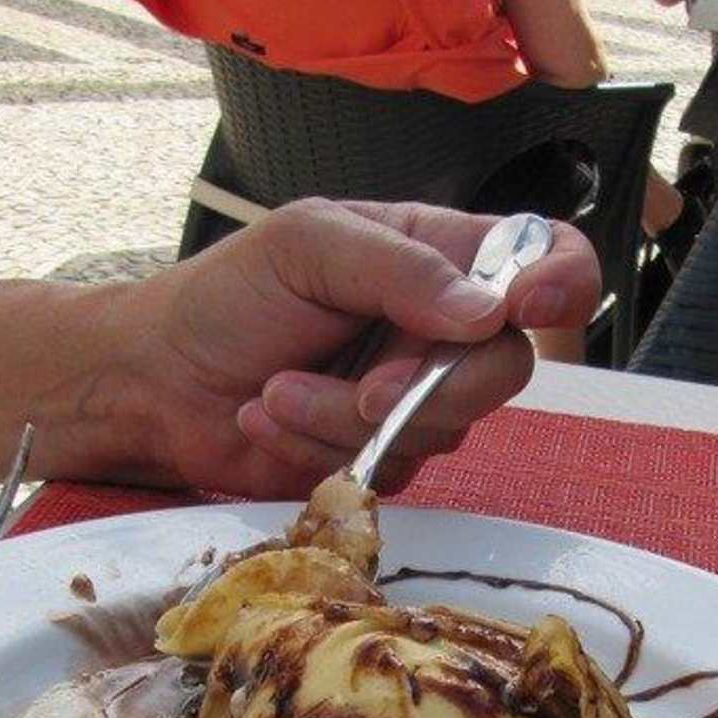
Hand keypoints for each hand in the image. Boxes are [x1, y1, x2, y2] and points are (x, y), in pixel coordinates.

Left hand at [103, 199, 599, 498]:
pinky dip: (322, 449)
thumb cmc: (226, 298)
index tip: (531, 308)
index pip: (544, 256)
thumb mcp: (307, 247)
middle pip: (505, 368)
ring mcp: (415, 398)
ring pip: (444, 430)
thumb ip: (400, 271)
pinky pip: (392, 470)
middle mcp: (440, 327)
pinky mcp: (381, 457)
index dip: (563, 282)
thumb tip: (486, 312)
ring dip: (346, 419)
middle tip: (365, 390)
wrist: (153, 382)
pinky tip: (271, 419)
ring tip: (276, 391)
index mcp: (437, 253)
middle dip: (431, 389)